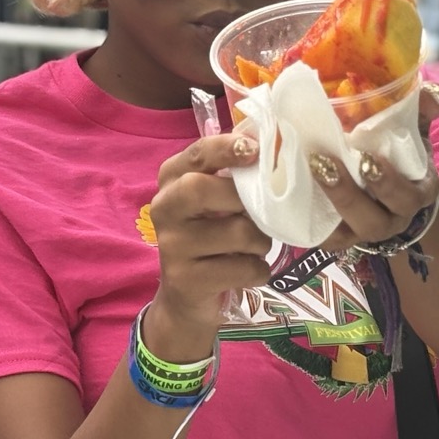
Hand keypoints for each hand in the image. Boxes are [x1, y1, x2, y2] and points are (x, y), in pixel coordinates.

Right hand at [146, 132, 272, 351]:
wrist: (188, 297)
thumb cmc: (212, 238)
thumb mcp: (217, 202)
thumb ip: (235, 174)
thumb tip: (275, 141)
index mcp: (172, 180)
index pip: (196, 154)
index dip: (225, 148)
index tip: (255, 149)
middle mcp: (164, 209)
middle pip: (201, 188)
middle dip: (243, 199)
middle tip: (260, 213)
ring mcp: (172, 247)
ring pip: (235, 233)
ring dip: (260, 241)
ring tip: (254, 246)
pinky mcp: (186, 280)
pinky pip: (243, 268)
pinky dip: (258, 270)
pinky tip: (248, 271)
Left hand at [310, 81, 438, 252]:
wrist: (389, 190)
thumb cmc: (400, 156)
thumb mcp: (414, 133)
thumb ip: (421, 111)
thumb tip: (429, 93)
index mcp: (414, 195)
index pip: (407, 197)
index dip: (388, 182)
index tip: (367, 157)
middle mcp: (390, 220)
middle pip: (373, 221)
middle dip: (348, 194)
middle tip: (325, 162)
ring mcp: (360, 232)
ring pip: (343, 234)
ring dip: (319, 207)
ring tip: (305, 176)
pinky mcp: (336, 238)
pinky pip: (319, 238)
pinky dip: (302, 221)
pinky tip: (287, 196)